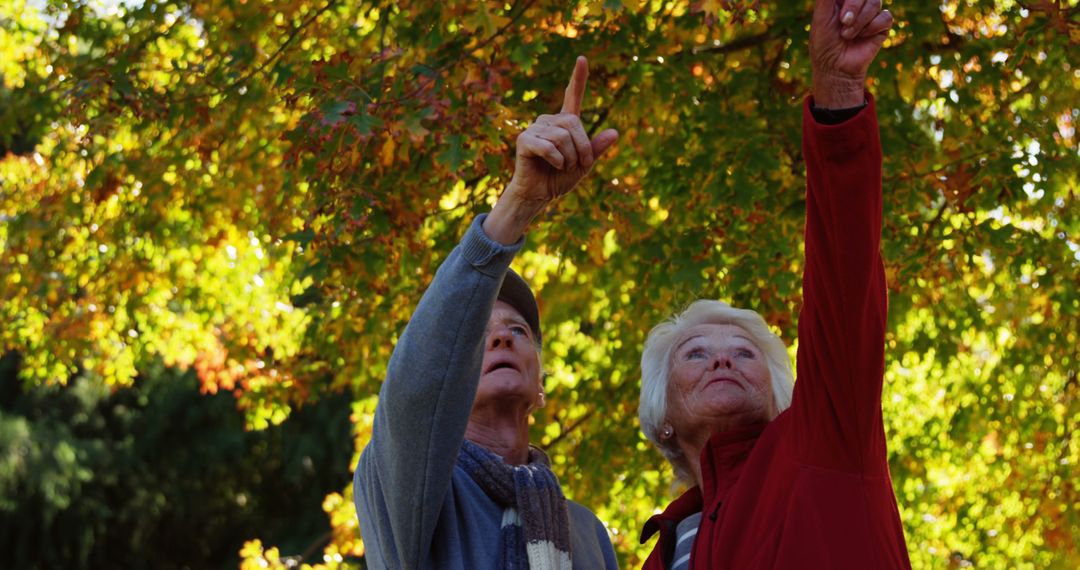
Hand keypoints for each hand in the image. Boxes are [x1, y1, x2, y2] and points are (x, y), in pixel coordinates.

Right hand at [483, 56, 618, 243]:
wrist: (539, 194)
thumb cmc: (559, 178)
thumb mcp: (584, 164)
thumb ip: (596, 148)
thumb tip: (615, 132)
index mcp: (564, 124)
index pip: (572, 96)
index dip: (578, 78)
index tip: (582, 58)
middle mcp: (549, 121)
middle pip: (573, 123)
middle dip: (583, 147)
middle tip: (579, 164)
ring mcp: (535, 129)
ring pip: (562, 136)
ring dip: (569, 157)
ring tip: (563, 166)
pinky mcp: (524, 140)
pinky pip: (548, 145)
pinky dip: (557, 160)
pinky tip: (553, 165)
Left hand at [810, 0, 893, 108]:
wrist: (835, 68)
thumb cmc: (824, 44)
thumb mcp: (821, 17)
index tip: (845, 14)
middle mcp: (857, 2)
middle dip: (854, 6)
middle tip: (843, 22)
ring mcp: (870, 13)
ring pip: (875, 3)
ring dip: (860, 22)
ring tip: (847, 35)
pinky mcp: (882, 25)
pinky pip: (885, 18)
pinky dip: (871, 28)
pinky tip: (861, 38)